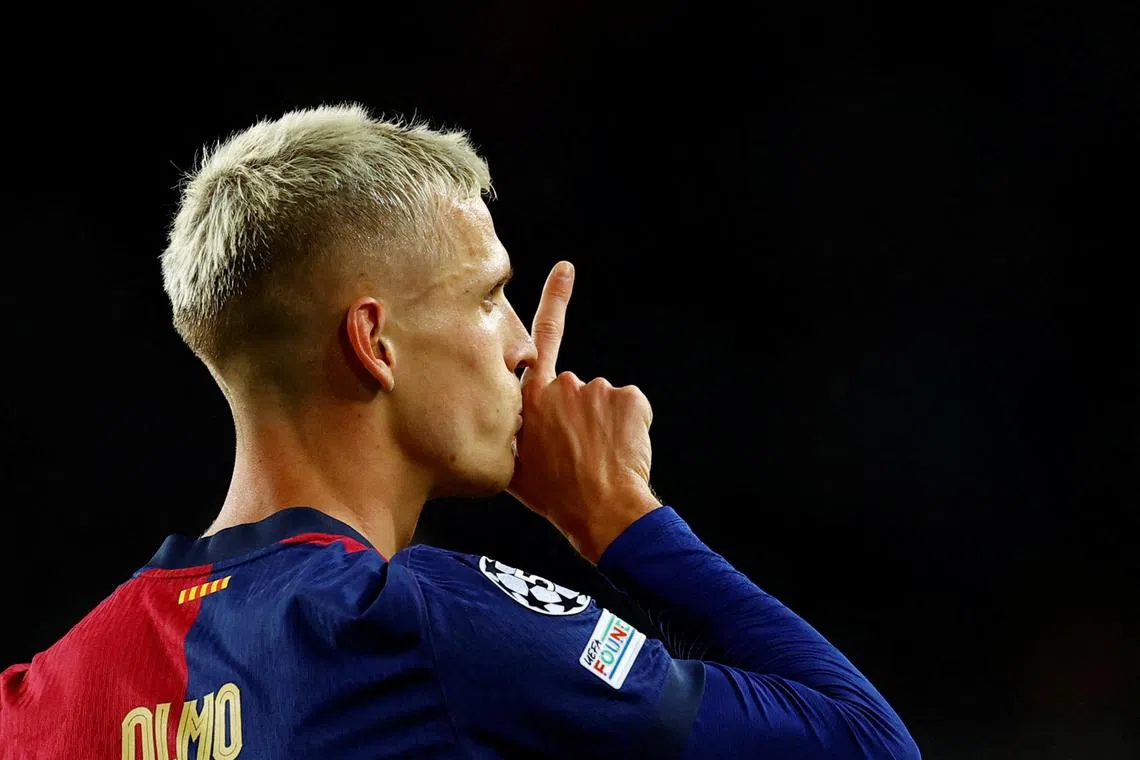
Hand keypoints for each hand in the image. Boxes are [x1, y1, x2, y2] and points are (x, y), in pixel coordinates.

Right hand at [507, 261, 661, 561]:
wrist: (601, 510)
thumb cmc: (555, 495)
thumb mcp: (511, 466)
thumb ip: (505, 431)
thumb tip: (499, 425)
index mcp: (529, 398)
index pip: (542, 338)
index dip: (556, 300)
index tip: (567, 270)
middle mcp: (560, 383)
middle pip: (575, 389)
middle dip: (580, 415)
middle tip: (578, 455)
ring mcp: (595, 388)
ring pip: (604, 402)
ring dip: (604, 424)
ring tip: (598, 459)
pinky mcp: (628, 397)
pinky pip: (631, 408)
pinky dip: (630, 428)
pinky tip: (621, 452)